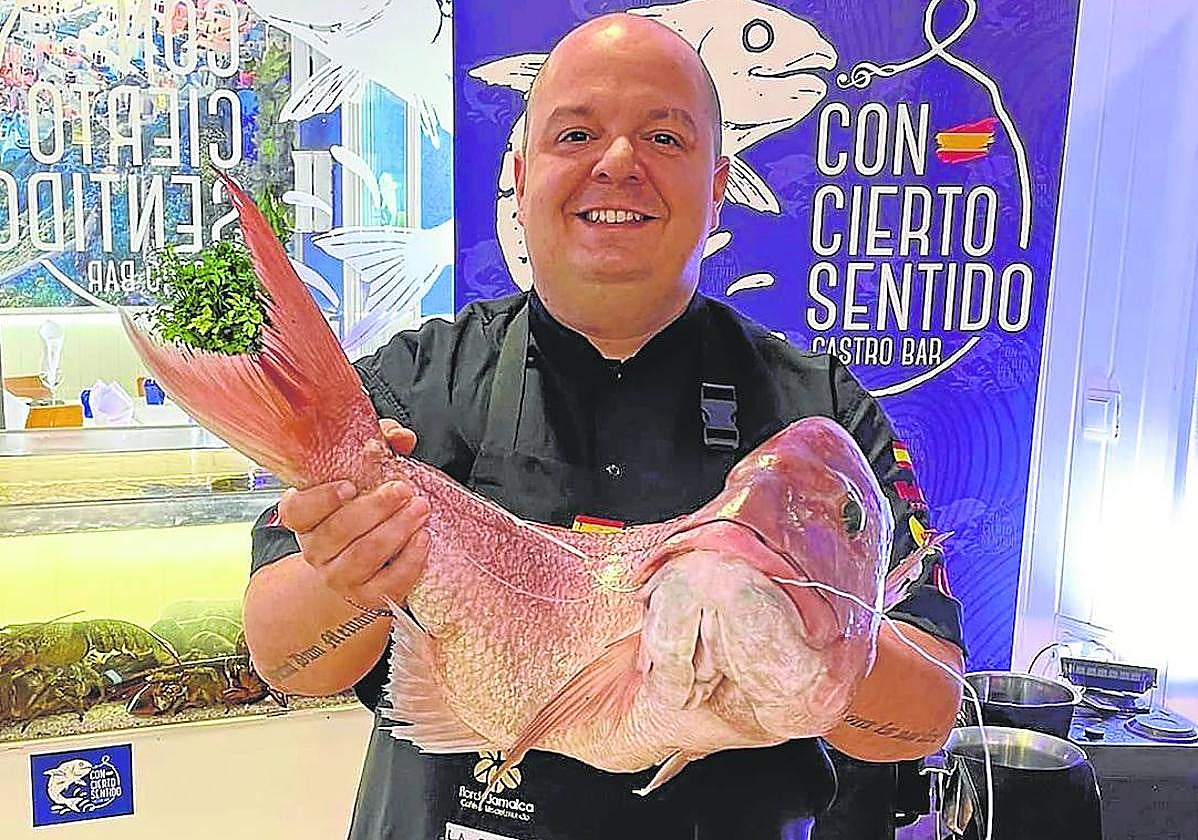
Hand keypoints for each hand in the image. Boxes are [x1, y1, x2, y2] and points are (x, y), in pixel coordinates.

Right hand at [278, 419, 428, 608]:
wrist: (361, 565)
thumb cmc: (361, 510)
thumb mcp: (364, 474)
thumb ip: (380, 445)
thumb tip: (399, 436)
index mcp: (306, 518)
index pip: (297, 510)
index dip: (321, 499)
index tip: (349, 486)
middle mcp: (316, 549)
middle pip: (339, 530)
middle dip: (376, 508)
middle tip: (403, 489)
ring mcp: (339, 576)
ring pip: (365, 555)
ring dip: (397, 529)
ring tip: (420, 509)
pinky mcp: (367, 596)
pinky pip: (388, 582)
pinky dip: (410, 560)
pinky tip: (423, 538)